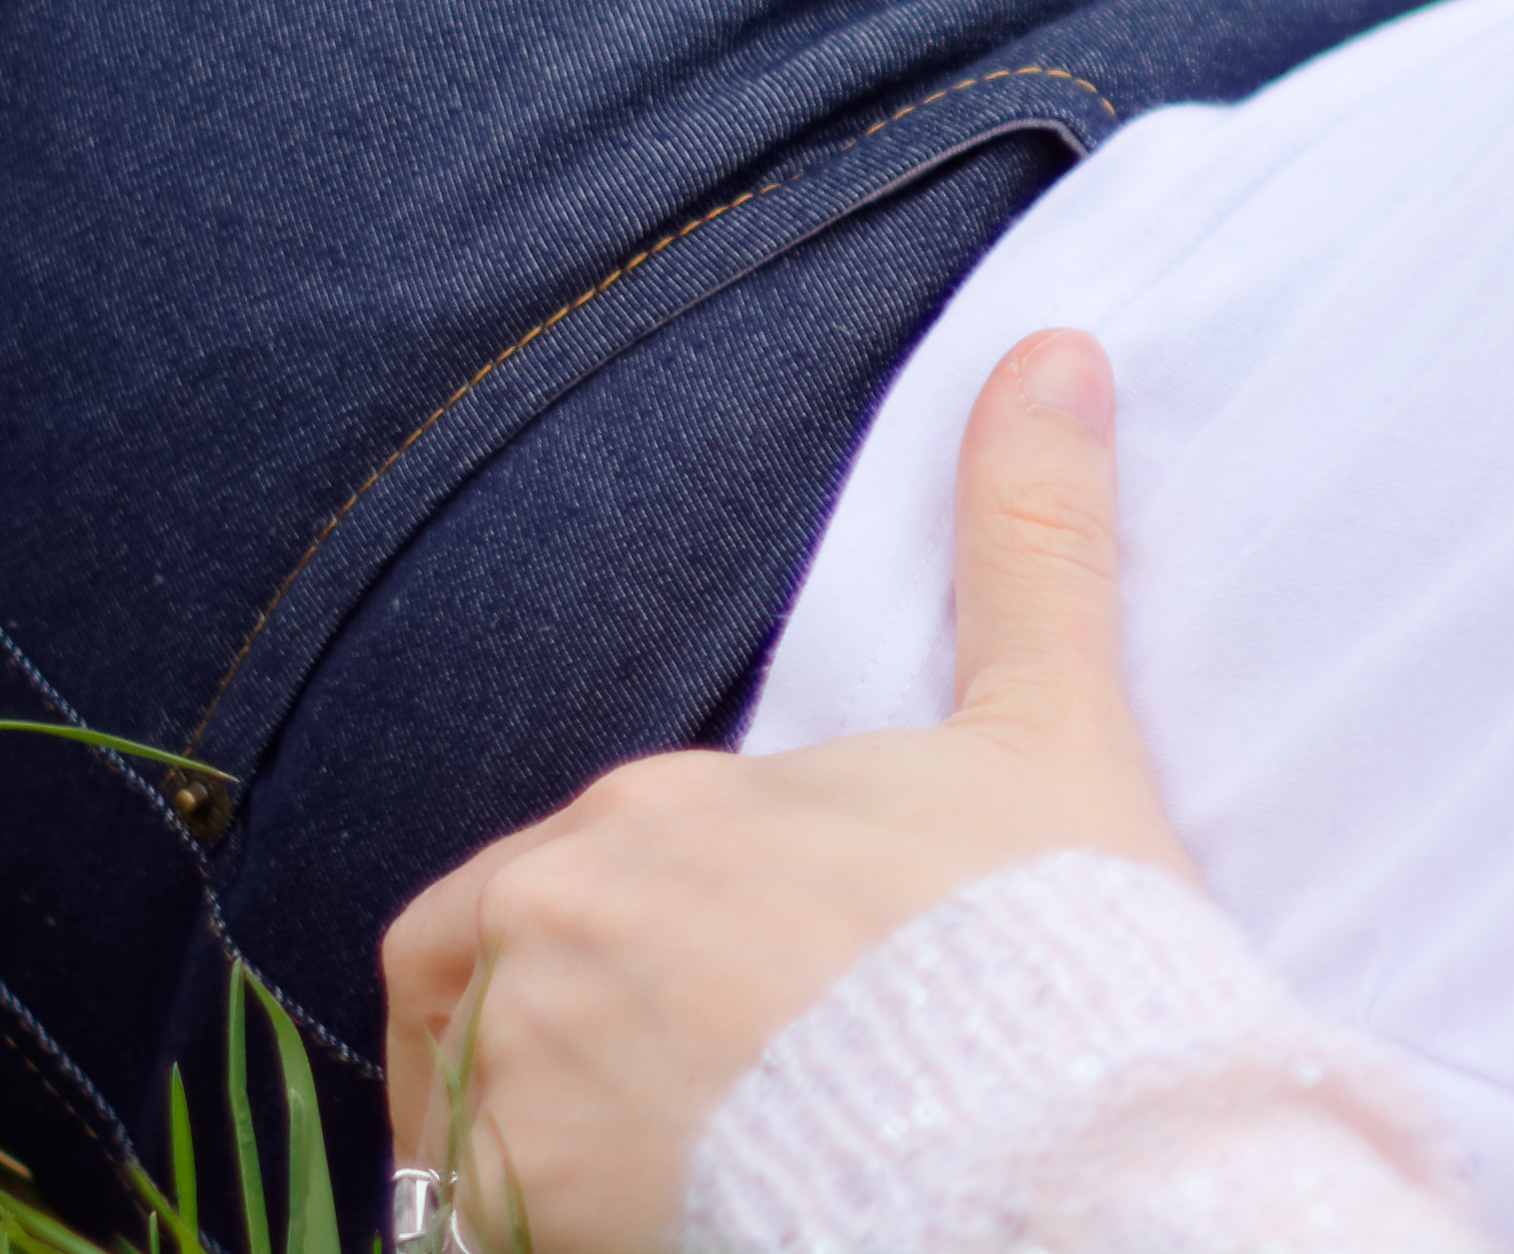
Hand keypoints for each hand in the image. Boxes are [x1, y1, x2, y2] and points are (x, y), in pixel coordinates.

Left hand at [381, 328, 1194, 1253]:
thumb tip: (1056, 347)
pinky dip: (511, 1224)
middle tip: (662, 1105)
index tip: (716, 1008)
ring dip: (522, 1137)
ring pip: (458, 1108)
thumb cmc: (1048, 932)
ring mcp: (522, 1067)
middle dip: (544, 1033)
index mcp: (661, 805)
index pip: (562, 874)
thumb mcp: (1049, 722)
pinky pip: (457, 1224)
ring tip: (638, 1173)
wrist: (1045, 1127)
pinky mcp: (516, 1202)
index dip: (631, 939)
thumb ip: (1032, 537)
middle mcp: (561, 917)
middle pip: (480, 978)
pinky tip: (630, 1226)